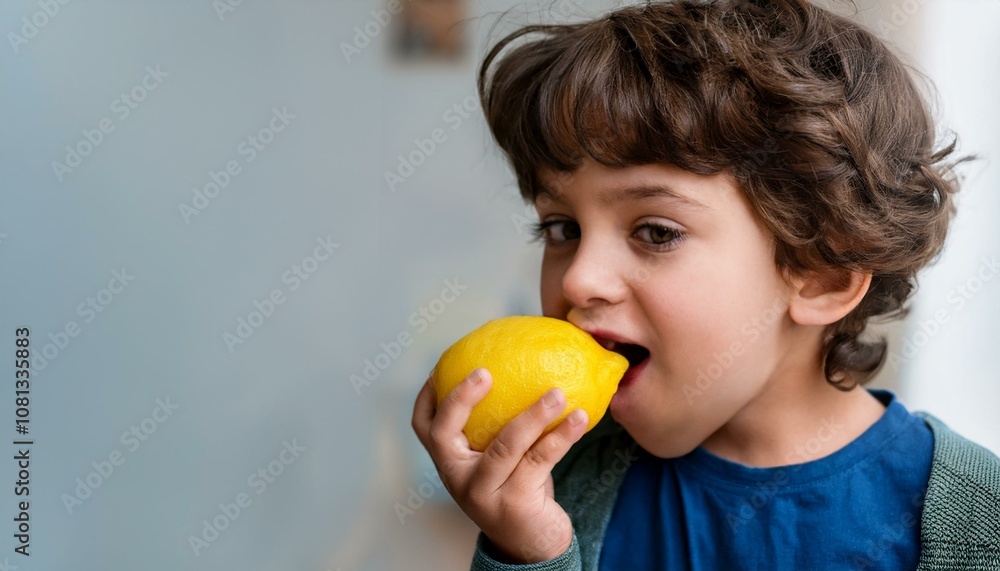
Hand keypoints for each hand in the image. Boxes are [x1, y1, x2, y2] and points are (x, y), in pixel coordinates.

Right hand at [411, 367, 588, 563]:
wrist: (532, 547)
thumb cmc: (517, 491)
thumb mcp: (499, 460)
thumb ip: (498, 427)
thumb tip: (523, 372)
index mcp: (451, 463)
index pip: (424, 427)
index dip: (428, 396)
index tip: (440, 367)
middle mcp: (459, 479)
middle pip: (446, 433)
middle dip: (462, 399)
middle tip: (486, 372)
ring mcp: (484, 493)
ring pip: (505, 446)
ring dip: (534, 415)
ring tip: (557, 393)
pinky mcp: (514, 504)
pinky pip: (540, 460)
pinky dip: (561, 436)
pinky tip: (579, 418)